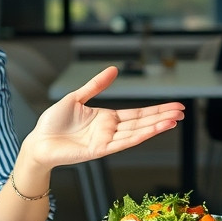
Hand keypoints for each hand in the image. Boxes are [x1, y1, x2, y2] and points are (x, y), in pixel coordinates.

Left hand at [21, 66, 183, 168]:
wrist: (38, 141)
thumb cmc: (53, 123)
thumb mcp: (76, 97)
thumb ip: (96, 85)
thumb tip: (114, 69)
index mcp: (107, 119)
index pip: (137, 114)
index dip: (156, 110)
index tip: (174, 106)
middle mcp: (110, 131)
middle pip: (142, 122)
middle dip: (163, 117)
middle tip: (183, 111)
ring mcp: (106, 141)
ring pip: (137, 132)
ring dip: (156, 126)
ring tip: (175, 120)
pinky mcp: (99, 150)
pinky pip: (123, 142)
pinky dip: (140, 136)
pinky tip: (154, 130)